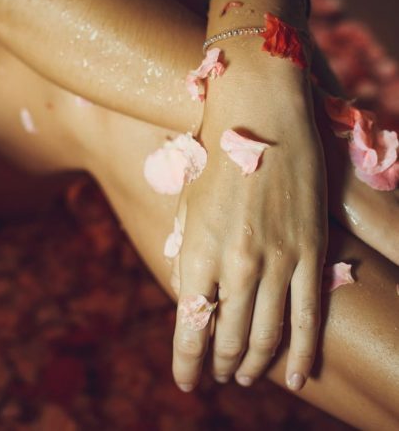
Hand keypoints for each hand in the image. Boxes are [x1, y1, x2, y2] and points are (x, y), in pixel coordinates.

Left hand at [171, 43, 327, 391]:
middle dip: (221, 364)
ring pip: (267, 334)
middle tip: (220, 376)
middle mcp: (237, 264)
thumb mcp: (189, 208)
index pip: (190, 328)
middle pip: (228, 337)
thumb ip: (191, 256)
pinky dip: (303, 353)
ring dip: (254, 363)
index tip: (185, 383)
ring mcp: (279, 260)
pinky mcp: (311, 250)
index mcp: (198, 251)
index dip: (186, 363)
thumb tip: (194, 299)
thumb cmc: (215, 157)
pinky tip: (296, 378)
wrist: (260, 112)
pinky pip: (310, 316)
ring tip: (246, 377)